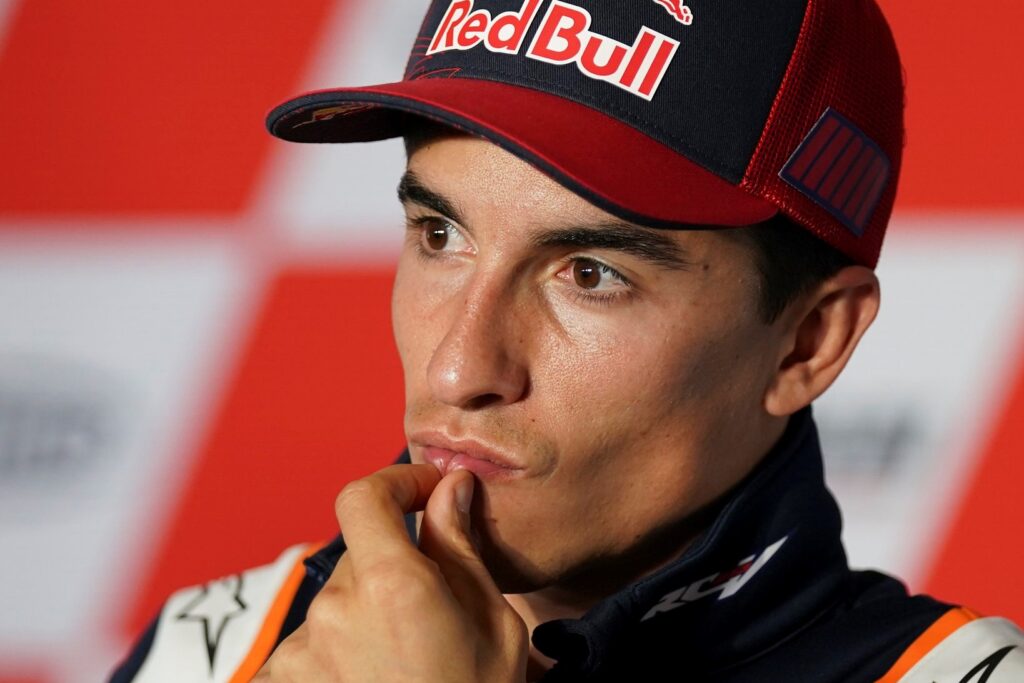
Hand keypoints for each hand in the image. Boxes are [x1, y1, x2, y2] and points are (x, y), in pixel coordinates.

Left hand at [254, 464, 528, 681]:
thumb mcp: (493, 626)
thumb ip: (461, 548)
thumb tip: (452, 487)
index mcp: (393, 587)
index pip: (364, 497)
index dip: (394, 482)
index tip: (423, 491)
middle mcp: (334, 612)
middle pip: (357, 556)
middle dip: (393, 568)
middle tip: (433, 612)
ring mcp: (300, 652)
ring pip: (336, 604)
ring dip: (365, 617)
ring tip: (404, 664)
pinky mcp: (279, 682)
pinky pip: (312, 645)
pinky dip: (338, 654)